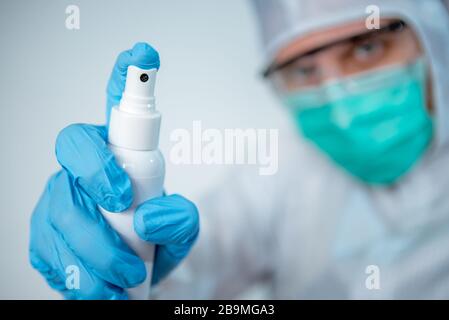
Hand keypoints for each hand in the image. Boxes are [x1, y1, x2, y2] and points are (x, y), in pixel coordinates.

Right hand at [29, 43, 199, 298]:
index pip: (117, 105)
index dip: (127, 76)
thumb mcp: (181, 229)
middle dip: (98, 172)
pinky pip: (50, 252)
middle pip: (74, 145)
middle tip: (123, 202)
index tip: (144, 54)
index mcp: (120, 153)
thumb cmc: (157, 239)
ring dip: (97, 249)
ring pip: (61, 209)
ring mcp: (59, 199)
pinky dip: (80, 278)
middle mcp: (84, 167)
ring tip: (127, 275)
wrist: (135, 277)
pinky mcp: (42, 236)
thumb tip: (151, 218)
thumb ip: (181, 219)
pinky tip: (101, 289)